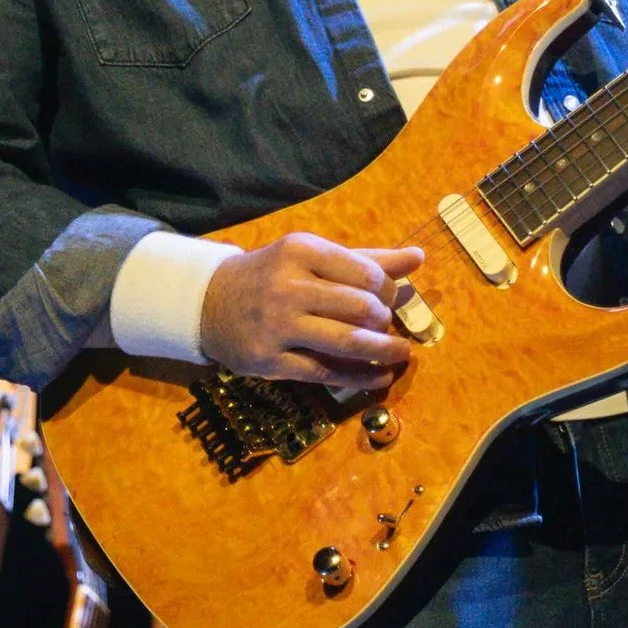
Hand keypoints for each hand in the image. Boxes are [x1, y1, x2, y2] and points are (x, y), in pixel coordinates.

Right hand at [199, 234, 427, 389]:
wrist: (209, 302)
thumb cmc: (272, 275)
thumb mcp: (311, 258)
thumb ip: (366, 259)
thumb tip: (418, 257)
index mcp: (301, 251)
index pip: (366, 273)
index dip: (388, 290)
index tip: (388, 299)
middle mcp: (288, 286)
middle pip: (361, 308)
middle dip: (385, 321)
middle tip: (387, 327)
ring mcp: (277, 326)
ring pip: (348, 342)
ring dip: (384, 352)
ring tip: (400, 354)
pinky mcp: (270, 361)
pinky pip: (327, 373)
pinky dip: (361, 376)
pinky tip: (380, 376)